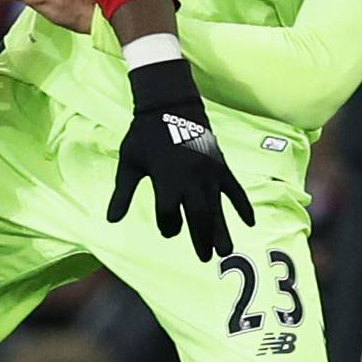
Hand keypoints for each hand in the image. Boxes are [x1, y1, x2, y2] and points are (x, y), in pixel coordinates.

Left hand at [109, 59, 255, 262]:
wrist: (170, 103)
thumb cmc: (144, 134)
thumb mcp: (129, 162)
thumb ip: (122, 193)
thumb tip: (111, 220)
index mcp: (166, 178)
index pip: (169, 212)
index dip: (167, 225)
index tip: (167, 229)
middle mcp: (190, 178)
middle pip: (198, 215)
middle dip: (201, 238)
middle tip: (205, 259)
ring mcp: (208, 172)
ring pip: (217, 206)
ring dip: (222, 229)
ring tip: (225, 251)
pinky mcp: (220, 165)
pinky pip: (234, 189)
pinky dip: (242, 205)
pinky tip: (249, 222)